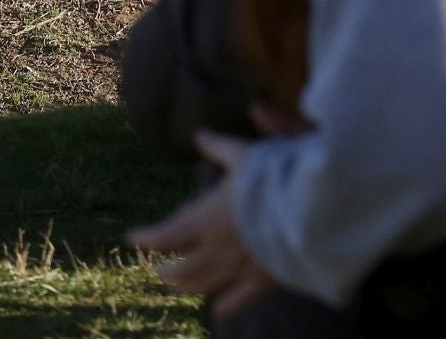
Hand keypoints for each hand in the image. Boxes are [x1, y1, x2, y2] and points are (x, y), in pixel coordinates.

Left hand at [129, 131, 274, 318]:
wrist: (314, 214)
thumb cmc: (275, 180)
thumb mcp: (242, 155)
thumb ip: (217, 147)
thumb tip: (198, 133)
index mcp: (205, 220)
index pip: (165, 236)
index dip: (146, 238)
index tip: (132, 238)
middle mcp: (216, 249)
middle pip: (181, 268)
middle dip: (165, 269)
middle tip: (156, 268)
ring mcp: (239, 268)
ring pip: (204, 285)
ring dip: (186, 287)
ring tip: (175, 286)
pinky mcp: (264, 281)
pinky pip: (240, 299)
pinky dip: (226, 306)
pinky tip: (218, 312)